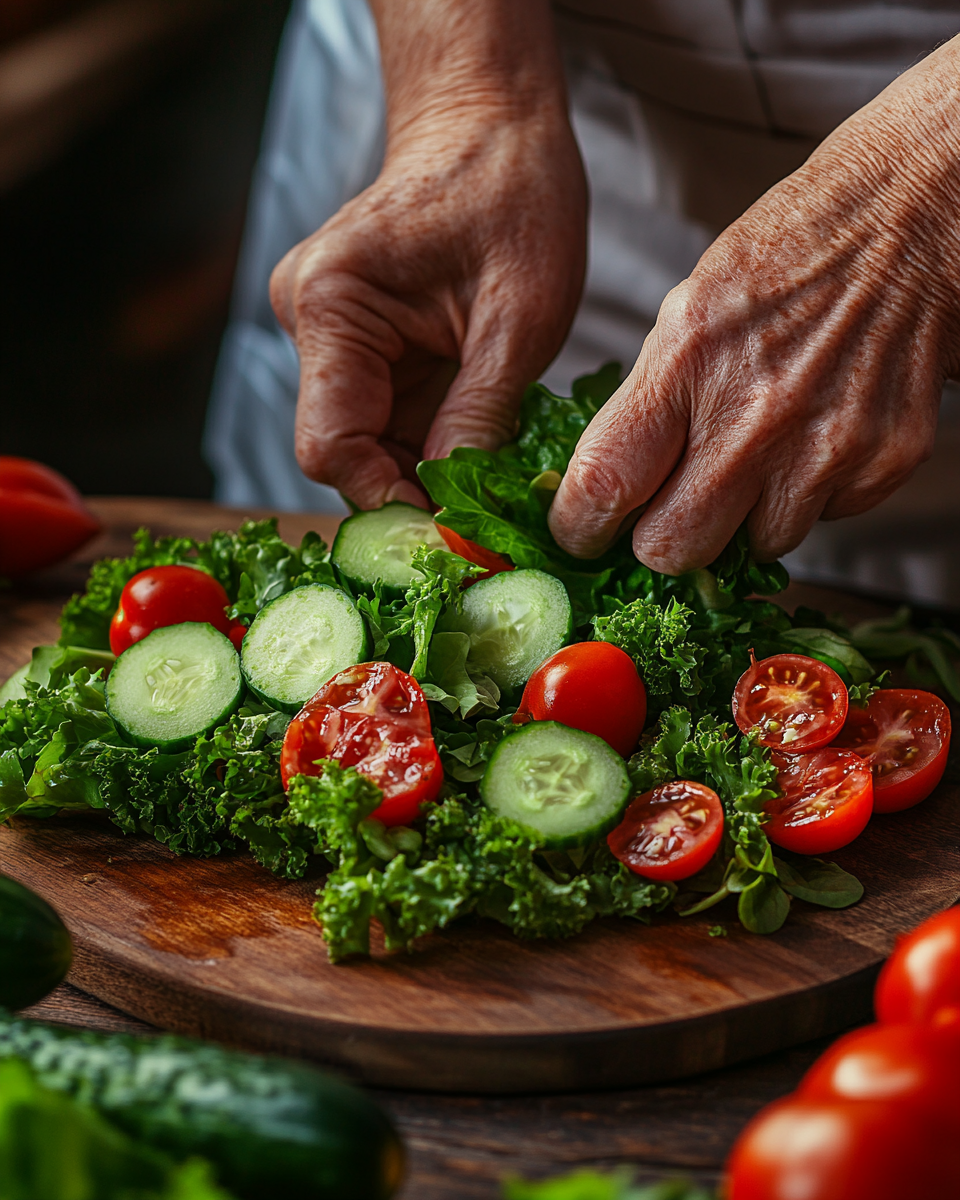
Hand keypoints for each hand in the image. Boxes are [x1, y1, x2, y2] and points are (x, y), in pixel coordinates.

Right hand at [269, 0, 585, 509]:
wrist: (491, 126)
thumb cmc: (511, 192)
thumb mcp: (520, 316)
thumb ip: (481, 416)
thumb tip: (457, 510)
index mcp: (332, 305)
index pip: (331, 446)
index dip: (389, 500)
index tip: (454, 533)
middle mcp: (310, 323)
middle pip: (345, 452)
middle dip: (411, 493)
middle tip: (481, 523)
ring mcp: (329, 335)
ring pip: (367, 443)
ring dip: (424, 471)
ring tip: (489, 483)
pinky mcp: (356, 344)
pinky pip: (386, 418)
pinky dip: (428, 444)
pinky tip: (475, 445)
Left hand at [549, 36, 959, 573]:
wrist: (909, 216)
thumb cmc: (790, 255)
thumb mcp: (687, 312)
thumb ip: (647, 405)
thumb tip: (608, 488)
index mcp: (687, 363)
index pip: (604, 485)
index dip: (580, 526)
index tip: (582, 531)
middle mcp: (753, 417)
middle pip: (672, 549)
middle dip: (661, 540)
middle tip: (669, 511)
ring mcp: (824, 447)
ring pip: (755, 546)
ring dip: (747, 517)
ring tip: (763, 450)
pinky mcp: (884, 462)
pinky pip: (824, 520)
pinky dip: (812, 494)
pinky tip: (816, 433)